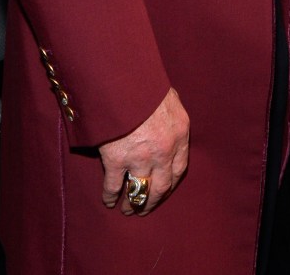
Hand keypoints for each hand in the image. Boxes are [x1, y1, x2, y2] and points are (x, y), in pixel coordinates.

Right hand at [99, 87, 188, 216]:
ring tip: (129, 209)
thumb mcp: (168, 97)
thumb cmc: (145, 83)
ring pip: (140, 191)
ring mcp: (140, 157)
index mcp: (179, 134)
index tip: (164, 190)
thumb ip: (170, 113)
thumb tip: (168, 118)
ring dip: (134, 203)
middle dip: (154, 200)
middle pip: (162, 186)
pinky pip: (115, 185)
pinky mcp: (117, 159)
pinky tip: (109, 201)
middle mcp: (164, 151)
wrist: (123, 80)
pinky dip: (111, 196)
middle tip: (146, 208)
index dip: (171, 183)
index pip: (179, 168)